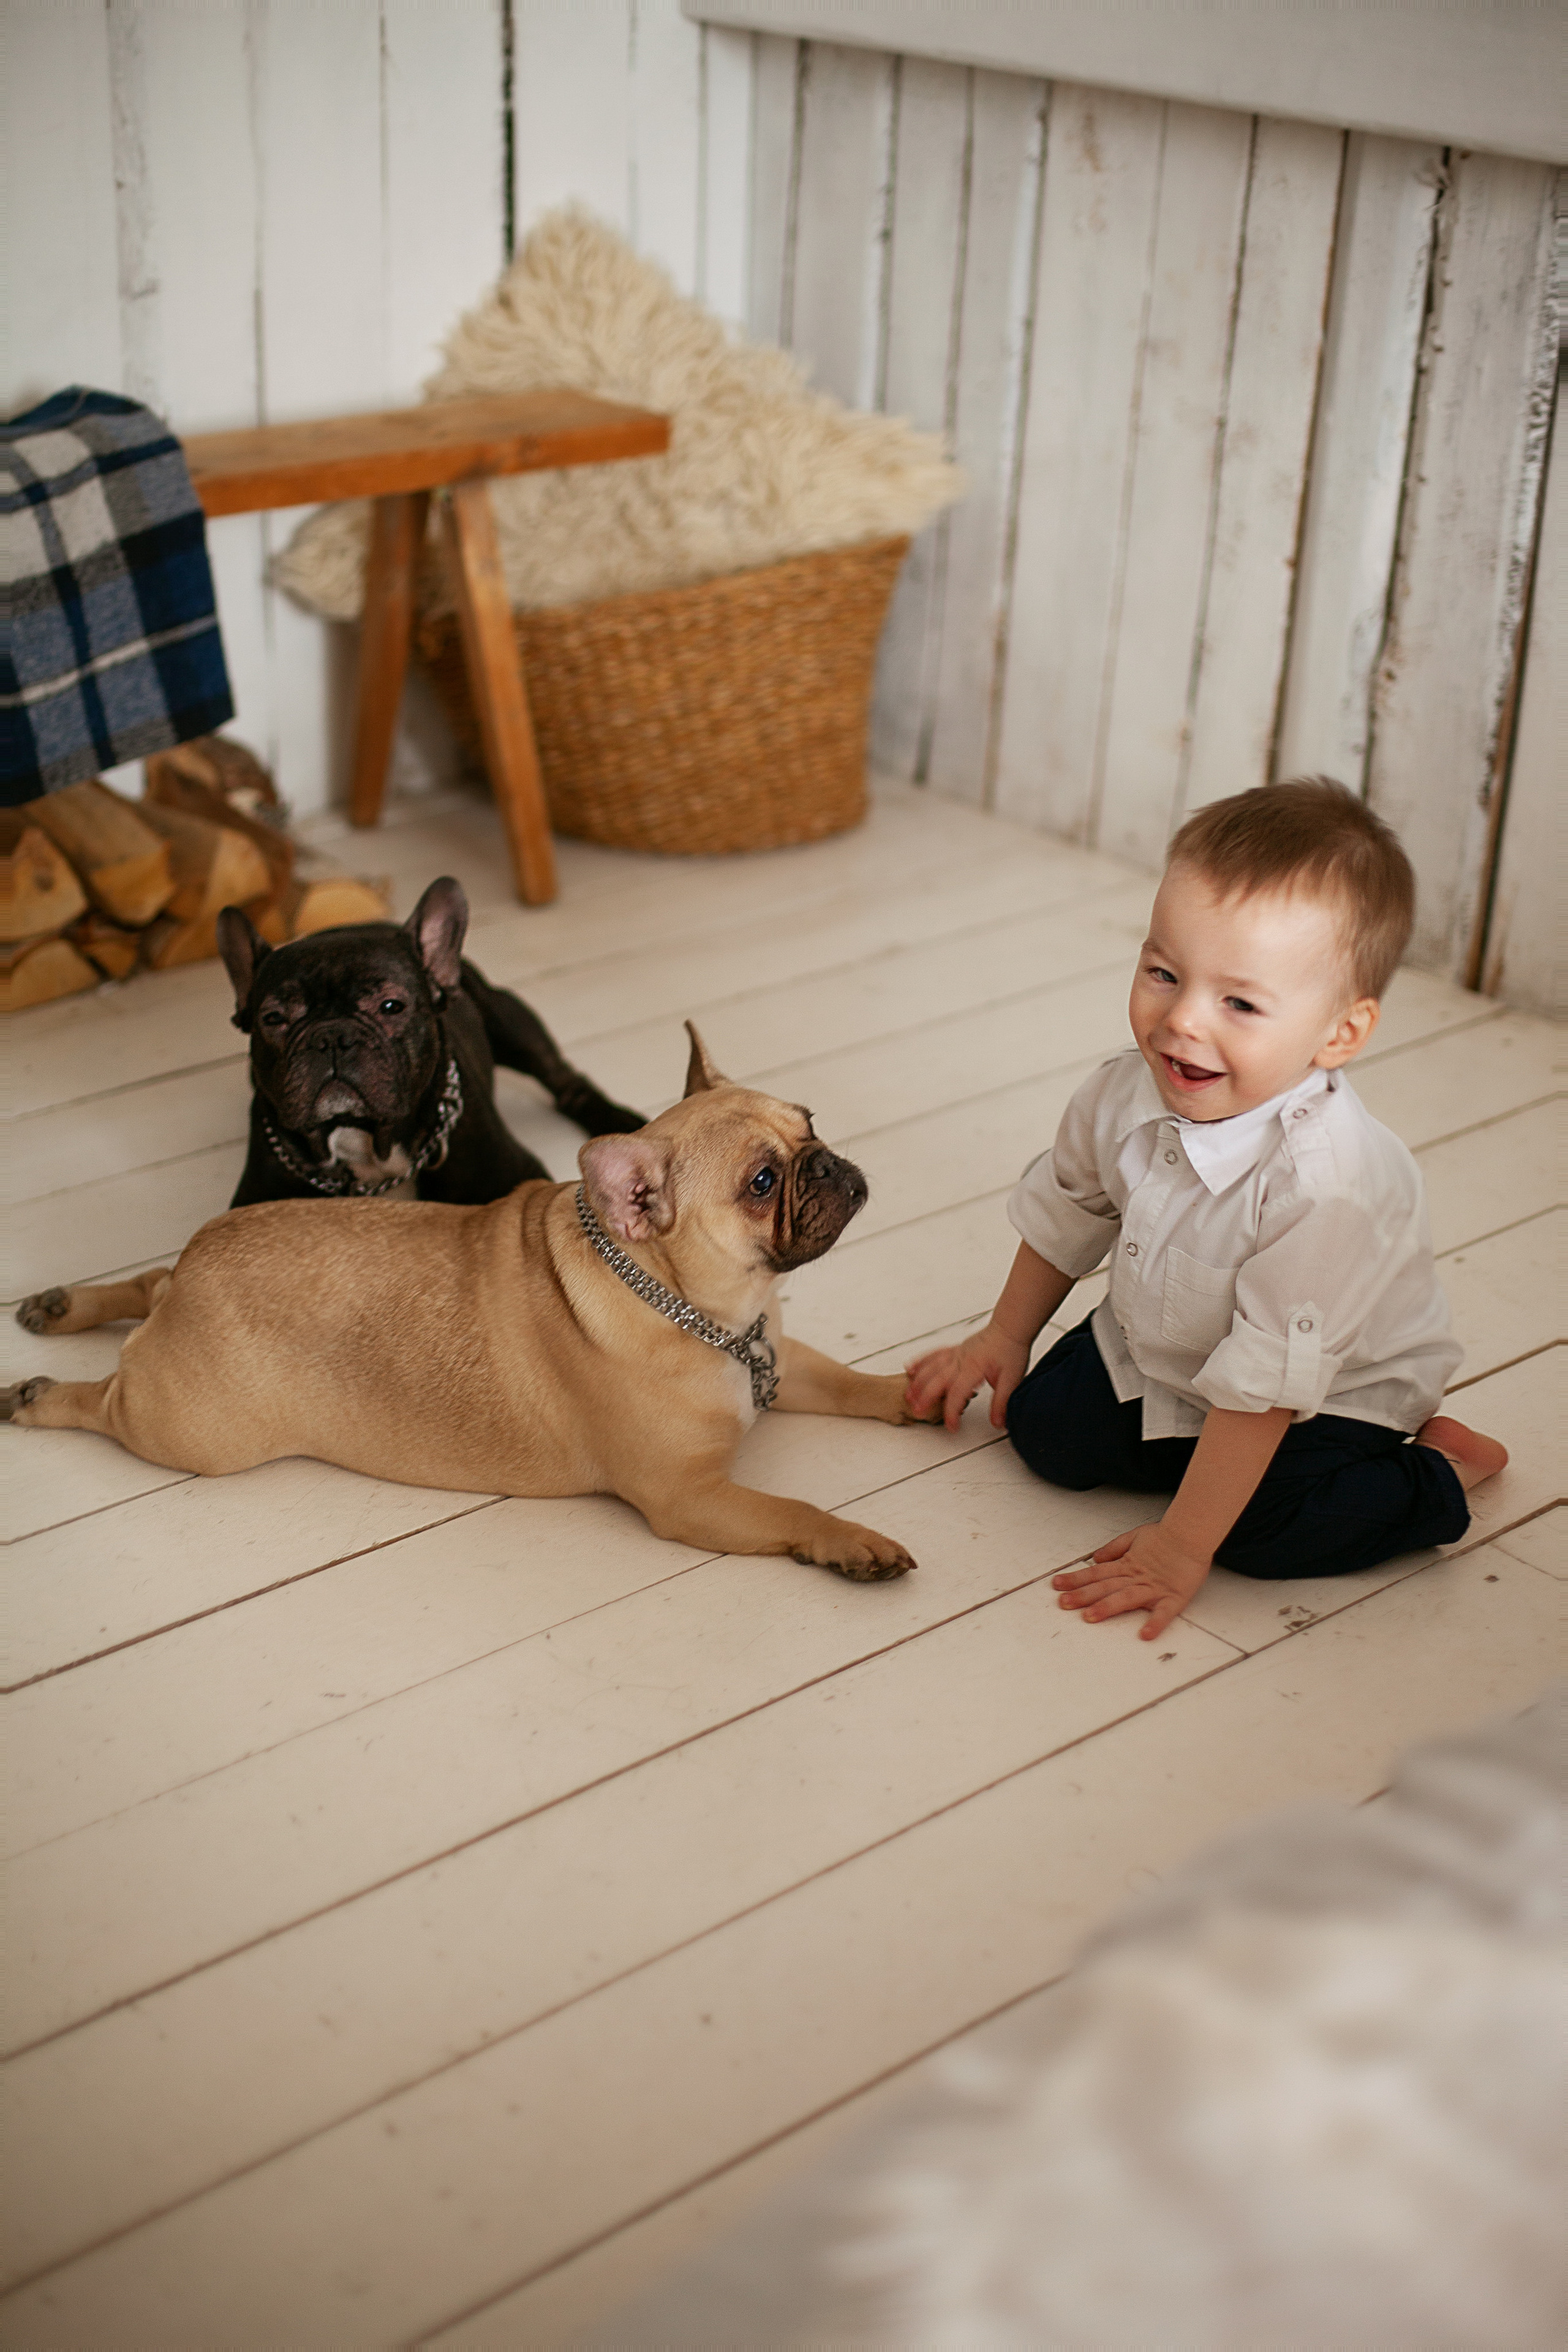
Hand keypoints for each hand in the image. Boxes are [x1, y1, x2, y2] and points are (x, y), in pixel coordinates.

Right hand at [905, 1327, 1028, 1433]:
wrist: (1009, 1328)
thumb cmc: (1011, 1350)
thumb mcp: (1012, 1379)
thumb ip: (1002, 1402)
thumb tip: (997, 1423)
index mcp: (974, 1368)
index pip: (958, 1393)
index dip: (952, 1412)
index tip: (952, 1426)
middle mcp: (961, 1360)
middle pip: (937, 1380)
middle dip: (925, 1397)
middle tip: (917, 1411)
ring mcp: (956, 1354)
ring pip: (931, 1367)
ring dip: (918, 1381)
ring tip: (908, 1394)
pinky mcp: (955, 1350)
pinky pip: (933, 1354)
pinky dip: (921, 1361)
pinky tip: (910, 1368)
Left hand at [1053, 1520, 1211, 1638]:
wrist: (1192, 1533)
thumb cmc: (1166, 1536)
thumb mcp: (1135, 1536)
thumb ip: (1115, 1548)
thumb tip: (1095, 1558)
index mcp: (1126, 1565)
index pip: (1096, 1573)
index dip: (1076, 1579)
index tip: (1057, 1585)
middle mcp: (1136, 1578)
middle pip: (1105, 1587)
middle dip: (1083, 1595)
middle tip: (1063, 1603)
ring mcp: (1154, 1588)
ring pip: (1126, 1598)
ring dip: (1107, 1607)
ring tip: (1089, 1616)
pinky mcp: (1174, 1597)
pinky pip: (1164, 1613)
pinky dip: (1155, 1624)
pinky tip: (1144, 1635)